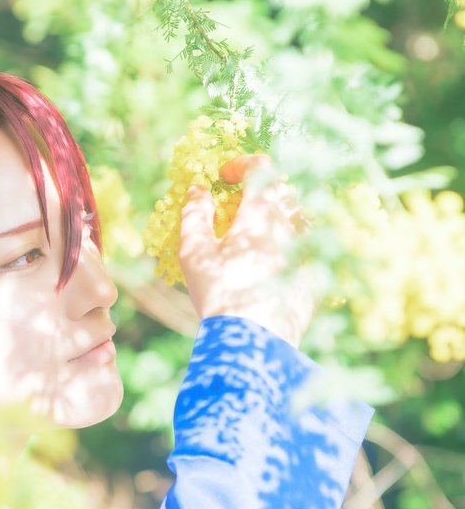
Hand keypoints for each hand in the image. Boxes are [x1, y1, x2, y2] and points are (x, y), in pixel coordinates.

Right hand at [178, 155, 316, 347]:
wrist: (253, 343)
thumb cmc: (219, 293)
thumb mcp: (195, 251)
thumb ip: (195, 214)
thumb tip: (197, 191)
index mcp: (262, 213)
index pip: (260, 169)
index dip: (240, 166)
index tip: (223, 178)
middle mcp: (290, 226)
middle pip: (281, 192)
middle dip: (258, 190)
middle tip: (236, 205)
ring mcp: (307, 252)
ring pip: (295, 220)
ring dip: (274, 217)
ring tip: (252, 235)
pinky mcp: (313, 278)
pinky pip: (303, 250)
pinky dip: (285, 247)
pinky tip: (266, 267)